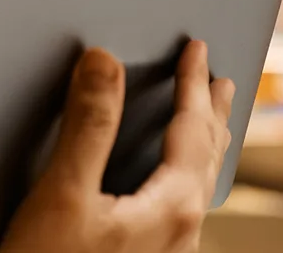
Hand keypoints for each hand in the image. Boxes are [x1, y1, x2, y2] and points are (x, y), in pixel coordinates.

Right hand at [0, 40, 237, 252]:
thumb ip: (88, 126)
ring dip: (201, 148)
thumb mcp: (61, 195)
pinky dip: (183, 178)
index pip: (192, 129)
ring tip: (204, 124)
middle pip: (206, 160)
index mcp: (172, 209)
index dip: (193, 83)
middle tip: (221, 81)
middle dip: (211, 116)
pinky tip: (166, 187)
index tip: (198, 49)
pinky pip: (181, 211)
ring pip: (197, 189)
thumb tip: (105, 61)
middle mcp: (182, 237)